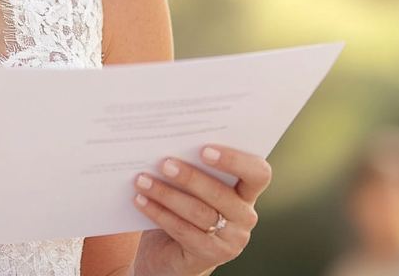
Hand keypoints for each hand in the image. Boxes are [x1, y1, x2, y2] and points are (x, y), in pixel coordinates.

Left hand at [128, 145, 271, 275]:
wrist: (170, 254)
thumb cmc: (181, 209)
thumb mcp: (191, 188)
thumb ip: (191, 167)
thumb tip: (167, 143)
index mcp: (247, 192)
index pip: (258, 173)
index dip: (235, 160)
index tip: (204, 149)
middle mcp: (245, 216)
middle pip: (221, 194)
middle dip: (190, 177)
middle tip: (163, 163)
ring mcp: (231, 240)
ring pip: (199, 212)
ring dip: (166, 194)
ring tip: (142, 180)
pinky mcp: (210, 256)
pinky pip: (183, 230)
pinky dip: (158, 213)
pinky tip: (140, 200)